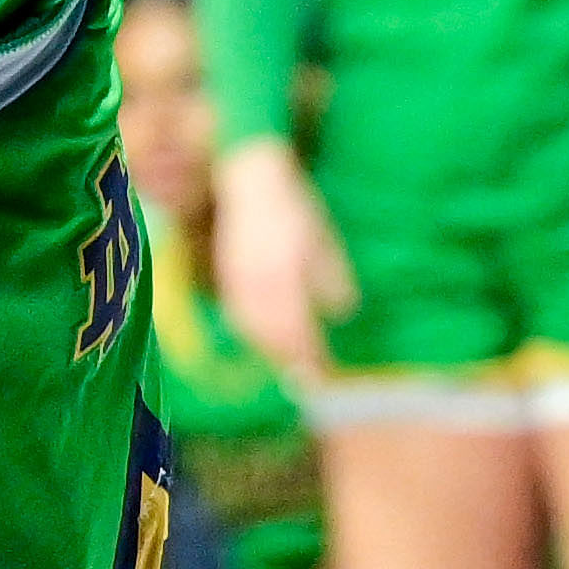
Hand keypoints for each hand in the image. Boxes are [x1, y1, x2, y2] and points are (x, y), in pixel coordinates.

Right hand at [212, 138, 348, 385]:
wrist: (252, 186)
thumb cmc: (296, 214)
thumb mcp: (324, 242)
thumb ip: (332, 279)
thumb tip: (340, 313)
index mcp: (287, 273)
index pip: (298, 325)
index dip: (310, 353)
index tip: (325, 373)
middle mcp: (259, 282)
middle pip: (273, 334)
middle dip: (291, 361)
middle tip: (309, 382)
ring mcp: (238, 281)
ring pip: (253, 328)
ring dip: (271, 352)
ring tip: (289, 368)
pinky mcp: (228, 279)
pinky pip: (239, 315)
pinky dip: (254, 335)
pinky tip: (266, 343)